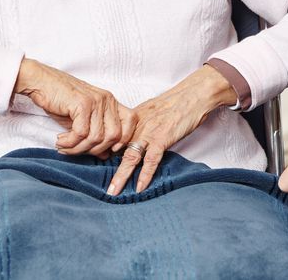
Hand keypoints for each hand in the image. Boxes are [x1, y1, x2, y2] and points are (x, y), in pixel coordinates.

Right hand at [14, 57, 136, 156]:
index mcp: (111, 102)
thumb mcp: (82, 120)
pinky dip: (70, 142)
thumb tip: (106, 156)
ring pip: (97, 137)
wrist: (41, 82)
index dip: (123, 139)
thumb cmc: (61, 101)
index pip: (132, 121)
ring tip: (65, 147)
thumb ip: (96, 135)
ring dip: (78, 148)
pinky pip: (81, 133)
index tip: (105, 150)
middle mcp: (107, 100)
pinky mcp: (82, 104)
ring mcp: (96, 101)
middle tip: (77, 150)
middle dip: (95, 150)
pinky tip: (60, 140)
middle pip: (115, 135)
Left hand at [107, 65, 236, 194]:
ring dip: (121, 176)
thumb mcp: (151, 110)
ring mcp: (149, 133)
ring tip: (113, 191)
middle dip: (105, 167)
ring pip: (130, 157)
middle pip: (116, 149)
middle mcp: (138, 126)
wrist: (193, 96)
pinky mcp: (163, 138)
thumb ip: (139, 124)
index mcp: (133, 118)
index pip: (112, 137)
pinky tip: (139, 187)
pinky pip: (151, 160)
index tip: (94, 164)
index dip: (102, 151)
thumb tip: (130, 138)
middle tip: (97, 182)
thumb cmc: (175, 103)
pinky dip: (145, 175)